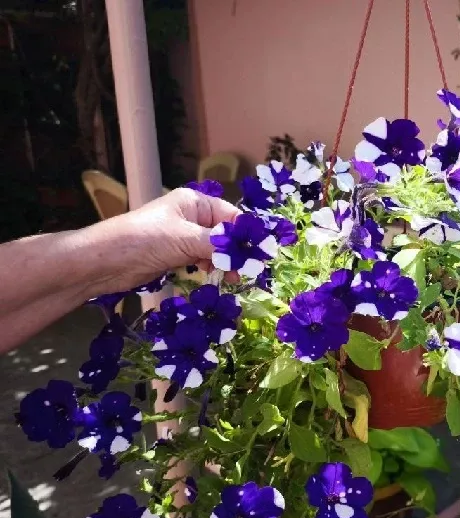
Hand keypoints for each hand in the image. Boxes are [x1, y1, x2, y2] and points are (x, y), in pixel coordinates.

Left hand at [86, 187, 240, 294]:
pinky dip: (211, 268)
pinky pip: (203, 259)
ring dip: (225, 262)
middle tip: (248, 271)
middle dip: (237, 251)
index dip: (246, 234)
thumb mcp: (185, 239)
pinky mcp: (176, 255)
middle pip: (225, 233)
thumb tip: (247, 251)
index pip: (231, 216)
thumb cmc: (143, 240)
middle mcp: (192, 217)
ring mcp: (184, 236)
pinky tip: (216, 278)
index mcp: (195, 202)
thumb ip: (218, 244)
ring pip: (215, 249)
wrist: (104, 261)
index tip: (260, 254)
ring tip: (232, 278)